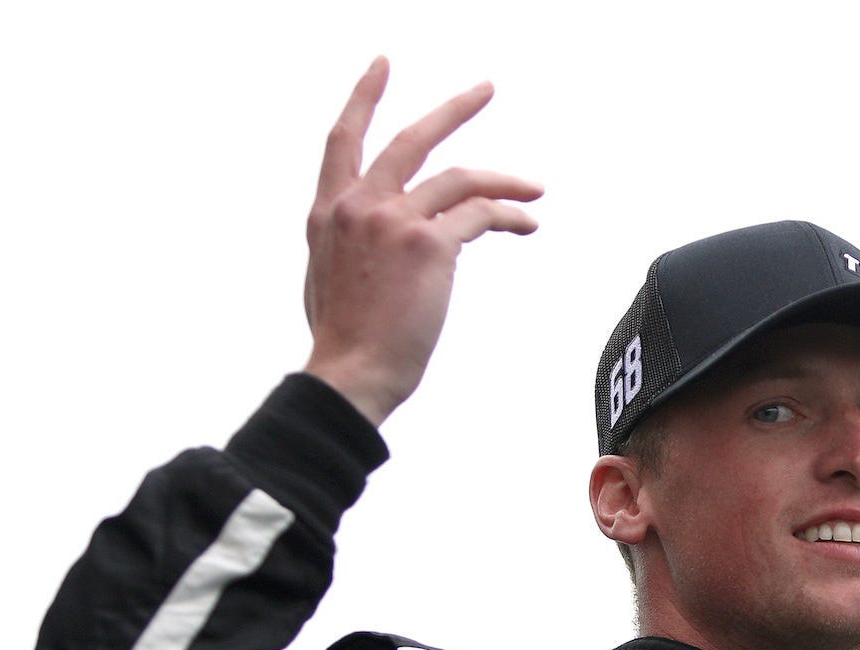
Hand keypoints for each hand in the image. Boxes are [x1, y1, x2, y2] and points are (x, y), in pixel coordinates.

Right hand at [301, 59, 542, 424]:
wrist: (350, 373)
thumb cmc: (344, 343)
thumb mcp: (326, 278)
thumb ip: (349, 245)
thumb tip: (378, 243)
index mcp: (327, 212)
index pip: (344, 140)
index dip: (364, 97)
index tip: (383, 66)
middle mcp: (358, 206)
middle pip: (412, 139)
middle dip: (454, 109)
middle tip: (486, 90)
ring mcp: (393, 221)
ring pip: (459, 178)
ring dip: (504, 179)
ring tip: (534, 186)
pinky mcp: (429, 245)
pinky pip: (481, 215)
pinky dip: (509, 216)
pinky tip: (527, 223)